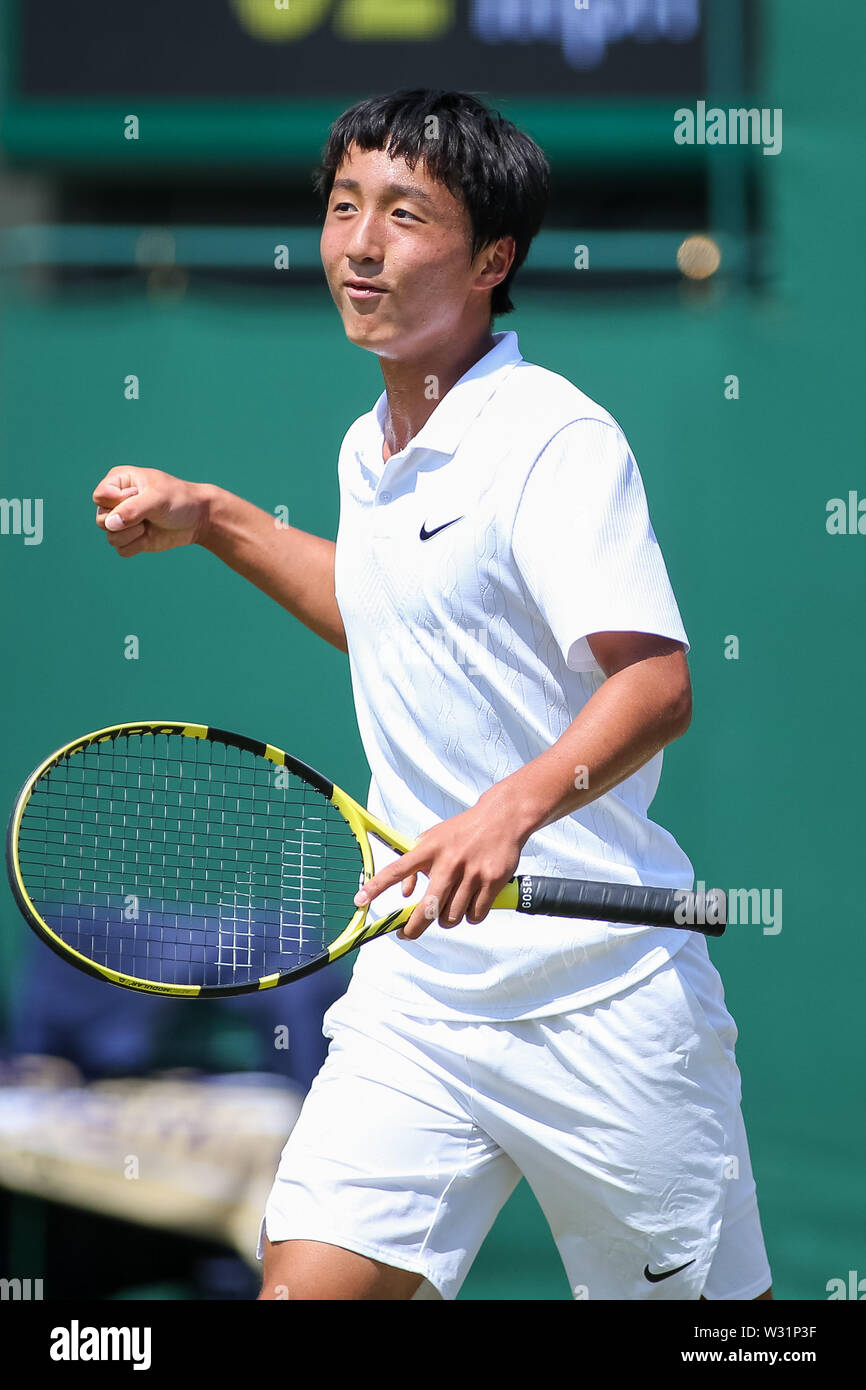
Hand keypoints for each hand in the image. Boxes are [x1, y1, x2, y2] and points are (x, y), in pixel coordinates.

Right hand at [93, 467, 210, 556]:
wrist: (198, 519)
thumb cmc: (179, 500)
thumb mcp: (157, 499)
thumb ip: (132, 509)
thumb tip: (110, 525)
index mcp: (118, 481)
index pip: (100, 497)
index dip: (118, 502)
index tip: (140, 495)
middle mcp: (115, 501)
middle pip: (101, 519)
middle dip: (128, 521)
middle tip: (148, 514)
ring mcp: (122, 520)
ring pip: (111, 536)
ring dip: (133, 535)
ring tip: (149, 524)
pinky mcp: (129, 538)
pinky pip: (121, 550)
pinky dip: (137, 546)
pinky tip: (150, 535)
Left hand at [354, 789, 525, 939]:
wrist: (502, 818)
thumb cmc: (463, 831)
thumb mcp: (434, 838)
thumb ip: (416, 864)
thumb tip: (405, 894)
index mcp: (429, 849)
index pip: (396, 870)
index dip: (376, 887)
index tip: (359, 900)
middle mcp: (448, 862)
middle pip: (427, 908)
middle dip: (414, 928)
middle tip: (407, 933)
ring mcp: (471, 873)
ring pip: (451, 916)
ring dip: (447, 919)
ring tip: (450, 909)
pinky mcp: (492, 881)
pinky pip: (475, 915)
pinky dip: (471, 917)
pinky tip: (470, 906)